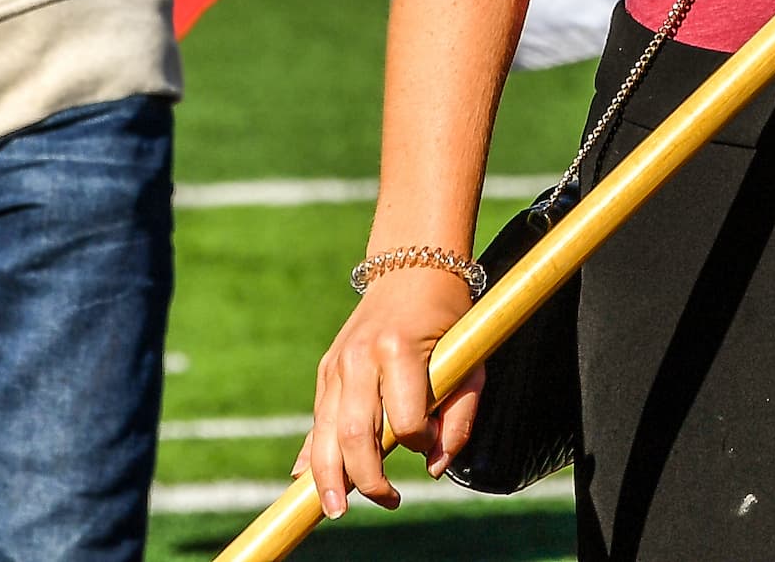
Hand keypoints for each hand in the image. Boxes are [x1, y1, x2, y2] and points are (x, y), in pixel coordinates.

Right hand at [300, 260, 480, 515]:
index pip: (405, 420)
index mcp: (400, 351)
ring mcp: (338, 362)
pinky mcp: (327, 368)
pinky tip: (304, 480)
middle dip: (366, 478)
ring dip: (329, 476)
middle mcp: (361, 357)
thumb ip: (459, 417)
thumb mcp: (470, 360)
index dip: (420, 443)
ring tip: (334, 509)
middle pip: (356, 434)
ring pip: (327, 431)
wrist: (413, 266)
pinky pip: (318, 417)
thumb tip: (435, 468)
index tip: (430, 445)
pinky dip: (311, 451)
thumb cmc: (449, 317)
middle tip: (386, 501)